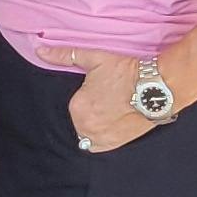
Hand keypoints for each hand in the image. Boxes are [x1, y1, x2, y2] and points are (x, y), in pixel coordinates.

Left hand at [50, 52, 165, 152]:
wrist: (157, 88)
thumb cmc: (126, 72)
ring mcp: (100, 138)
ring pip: (86, 134)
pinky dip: (101, 137)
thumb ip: (63, 56)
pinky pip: (98, 145)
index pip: (74, 105)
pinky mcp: (115, 145)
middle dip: (88, 112)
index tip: (99, 91)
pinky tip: (111, 124)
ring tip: (109, 112)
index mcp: (77, 107)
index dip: (86, 97)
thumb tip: (40, 51)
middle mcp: (85, 127)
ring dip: (93, 126)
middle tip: (106, 100)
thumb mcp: (93, 59)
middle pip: (79, 120)